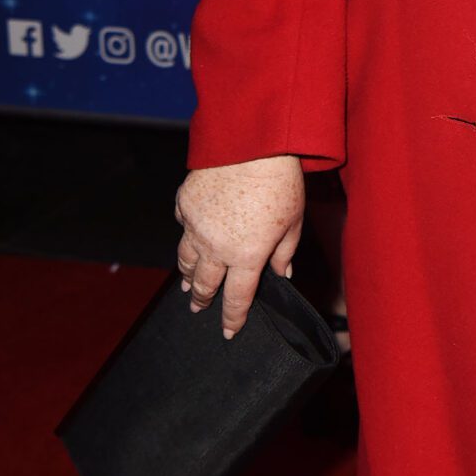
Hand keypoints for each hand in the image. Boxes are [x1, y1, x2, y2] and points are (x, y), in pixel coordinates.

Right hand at [175, 156, 305, 339]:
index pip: (237, 299)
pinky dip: (186, 236)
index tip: (227, 332)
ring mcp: (196, 226)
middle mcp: (216, 247)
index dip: (232, 319)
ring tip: (188, 284)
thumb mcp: (294, 222)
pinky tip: (188, 240)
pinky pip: (182, 227)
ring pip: (186, 260)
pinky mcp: (184, 204)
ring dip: (188, 275)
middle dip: (203, 300)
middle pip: (205, 284)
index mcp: (247, 256)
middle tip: (199, 309)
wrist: (253, 144)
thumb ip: (285, 252)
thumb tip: (282, 273)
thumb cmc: (280, 181)